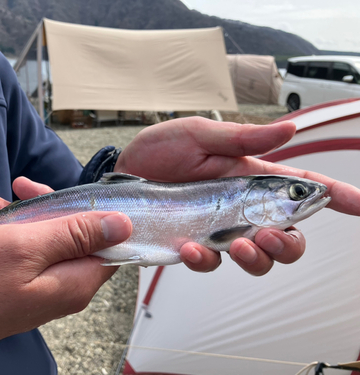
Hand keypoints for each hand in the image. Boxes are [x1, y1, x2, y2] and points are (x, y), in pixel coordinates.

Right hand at [0, 178, 131, 365]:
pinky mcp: (14, 284)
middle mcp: (62, 287)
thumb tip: (124, 225)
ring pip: (40, 238)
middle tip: (18, 185)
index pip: (111, 244)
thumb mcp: (26, 246)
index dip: (98, 214)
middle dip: (46, 206)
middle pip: (73, 235)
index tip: (73, 191)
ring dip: (13, 213)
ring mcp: (37, 287)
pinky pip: (18, 250)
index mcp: (75, 281)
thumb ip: (76, 234)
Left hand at [114, 117, 359, 275]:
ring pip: (257, 258)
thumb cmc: (159, 150)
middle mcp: (239, 207)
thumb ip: (242, 137)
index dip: (335, 195)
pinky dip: (206, 260)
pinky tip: (192, 247)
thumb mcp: (199, 135)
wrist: (121, 172)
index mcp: (249, 176)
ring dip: (257, 258)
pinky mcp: (191, 244)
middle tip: (272, 236)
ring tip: (240, 245)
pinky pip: (209, 263)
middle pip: (287, 235)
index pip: (300, 186)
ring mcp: (216, 229)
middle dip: (290, 244)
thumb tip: (288, 129)